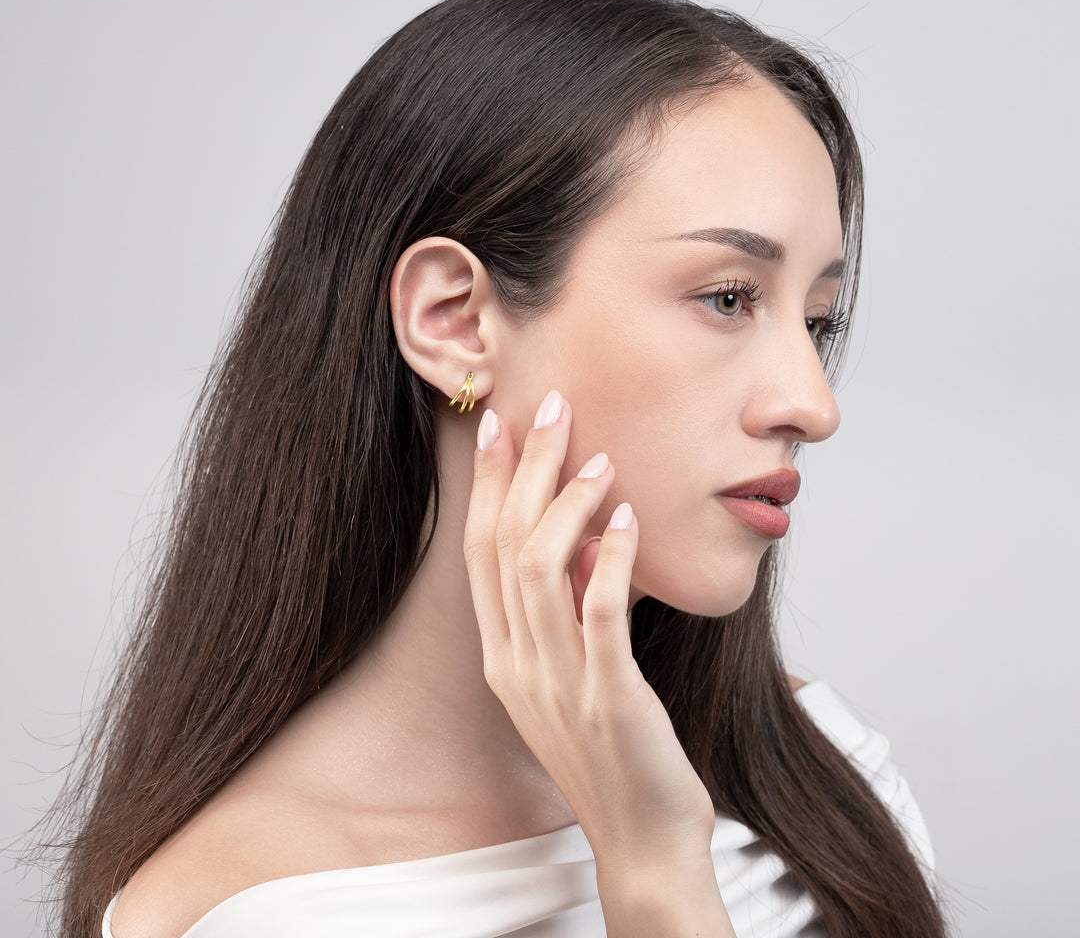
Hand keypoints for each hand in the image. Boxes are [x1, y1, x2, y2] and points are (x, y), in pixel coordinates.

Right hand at [462, 389, 716, 872]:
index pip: (480, 552)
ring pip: (541, 571)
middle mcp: (518, 664)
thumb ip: (566, 609)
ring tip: (599, 460)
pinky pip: (600, 616)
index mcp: (503, 655)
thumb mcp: (572, 672)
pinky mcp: (609, 699)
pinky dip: (609, 560)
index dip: (488, 484)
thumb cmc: (613, 748)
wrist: (642, 837)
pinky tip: (627, 520)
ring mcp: (558, 683)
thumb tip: (581, 535)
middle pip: (504, 546)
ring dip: (568, 505)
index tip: (498, 426)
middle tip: (550, 408)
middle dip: (525, 469)